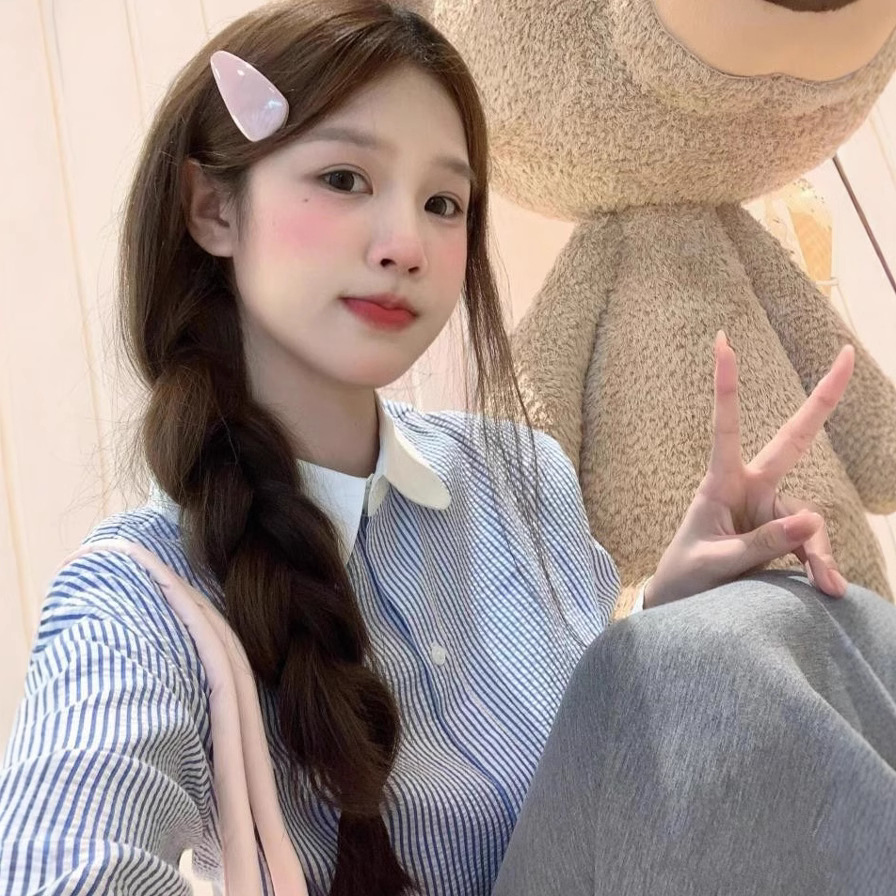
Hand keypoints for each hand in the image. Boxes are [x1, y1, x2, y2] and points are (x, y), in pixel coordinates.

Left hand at [645, 331, 852, 608]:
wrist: (681, 602)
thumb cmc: (688, 576)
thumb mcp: (718, 562)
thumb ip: (762, 543)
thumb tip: (813, 521)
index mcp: (721, 484)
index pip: (725, 428)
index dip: (727, 387)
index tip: (722, 341)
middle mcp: (750, 489)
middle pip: (794, 442)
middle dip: (822, 400)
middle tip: (849, 354)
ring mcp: (768, 509)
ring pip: (810, 520)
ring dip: (819, 553)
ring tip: (826, 588)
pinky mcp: (781, 533)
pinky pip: (810, 544)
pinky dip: (819, 566)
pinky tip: (828, 589)